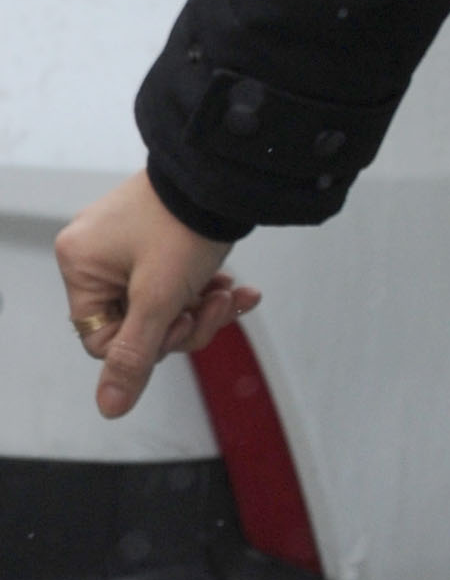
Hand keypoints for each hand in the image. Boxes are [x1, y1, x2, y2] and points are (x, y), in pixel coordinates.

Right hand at [55, 170, 259, 420]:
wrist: (226, 172)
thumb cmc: (184, 224)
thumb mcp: (159, 298)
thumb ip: (134, 356)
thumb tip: (110, 407)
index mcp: (81, 264)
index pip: (102, 338)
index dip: (147, 344)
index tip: (181, 325)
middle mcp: (96, 252)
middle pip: (136, 322)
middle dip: (183, 322)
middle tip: (216, 306)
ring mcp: (127, 242)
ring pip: (160, 303)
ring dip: (200, 306)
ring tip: (233, 294)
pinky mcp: (158, 235)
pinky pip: (174, 279)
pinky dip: (205, 286)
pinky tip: (238, 287)